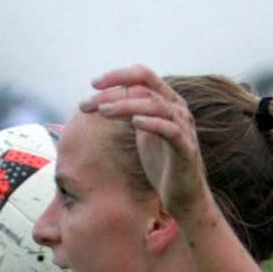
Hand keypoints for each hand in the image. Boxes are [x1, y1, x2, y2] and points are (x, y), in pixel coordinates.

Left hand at [80, 65, 207, 217]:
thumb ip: (132, 112)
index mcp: (167, 101)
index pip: (143, 76)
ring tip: (103, 111)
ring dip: (127, 106)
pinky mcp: (185, 148)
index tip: (93, 84)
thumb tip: (104, 99)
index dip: (118, 76)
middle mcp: (178, 108)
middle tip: (87, 103)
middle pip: (144, 88)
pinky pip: (170, 130)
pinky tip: (134, 122)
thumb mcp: (143, 132)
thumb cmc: (161, 163)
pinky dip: (152, 124)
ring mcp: (184, 127)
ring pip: (155, 105)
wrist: (183, 195)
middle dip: (113, 93)